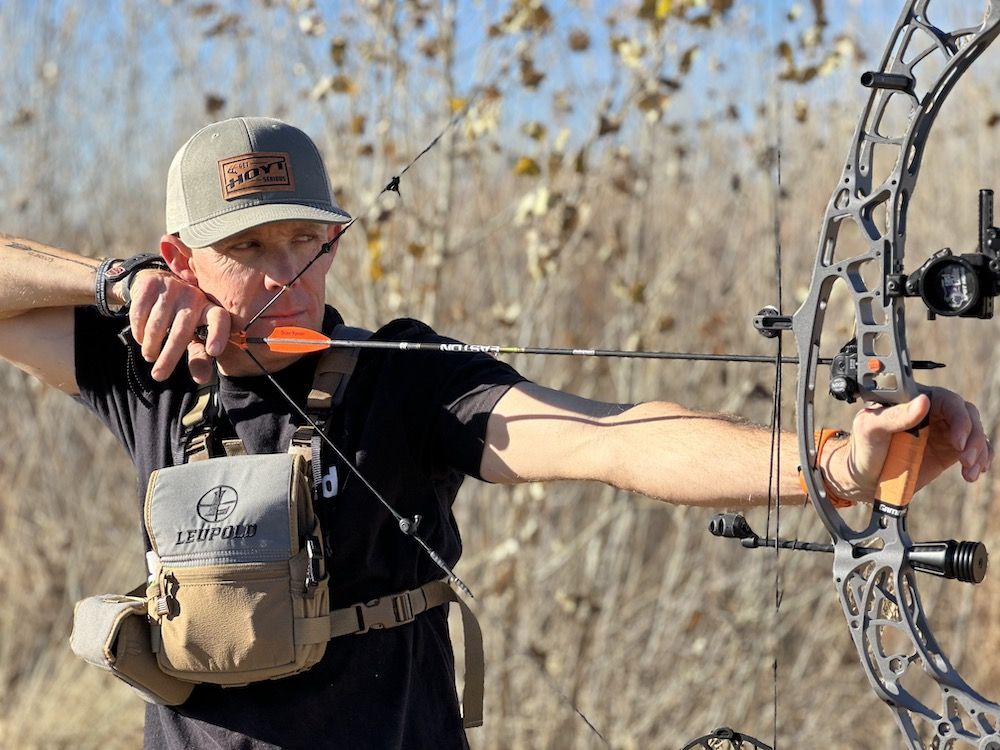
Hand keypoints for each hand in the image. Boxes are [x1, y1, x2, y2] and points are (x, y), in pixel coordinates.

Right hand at [125, 269, 229, 383]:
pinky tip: (141, 339)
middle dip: (169, 357)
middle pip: (181, 331)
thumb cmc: (181, 317)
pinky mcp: (150, 285)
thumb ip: (199, 356)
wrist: (158, 283)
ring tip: (150, 356)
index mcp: (209, 309)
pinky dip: (139, 332)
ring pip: (157, 325)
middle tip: (159, 376)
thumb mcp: (194, 334)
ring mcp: (172, 288)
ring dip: (151, 346)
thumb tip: (202, 379)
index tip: (213, 352)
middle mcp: (193, 296)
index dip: (218, 334)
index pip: (219, 319)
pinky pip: (140, 315)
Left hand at [826, 387, 992, 500]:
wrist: (865, 477)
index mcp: (914, 400)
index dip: (958, 417)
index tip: (956, 440)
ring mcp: (943, 431)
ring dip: (979, 450)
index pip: (946, 399)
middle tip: (964, 458)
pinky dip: (981, 460)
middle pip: (967, 415)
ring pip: (975, 432)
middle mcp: (933, 412)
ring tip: (969, 470)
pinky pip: (975, 450)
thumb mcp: (870, 428)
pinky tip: (972, 473)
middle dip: (972, 436)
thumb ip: (894, 415)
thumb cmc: (864, 447)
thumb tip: (922, 401)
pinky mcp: (949, 450)